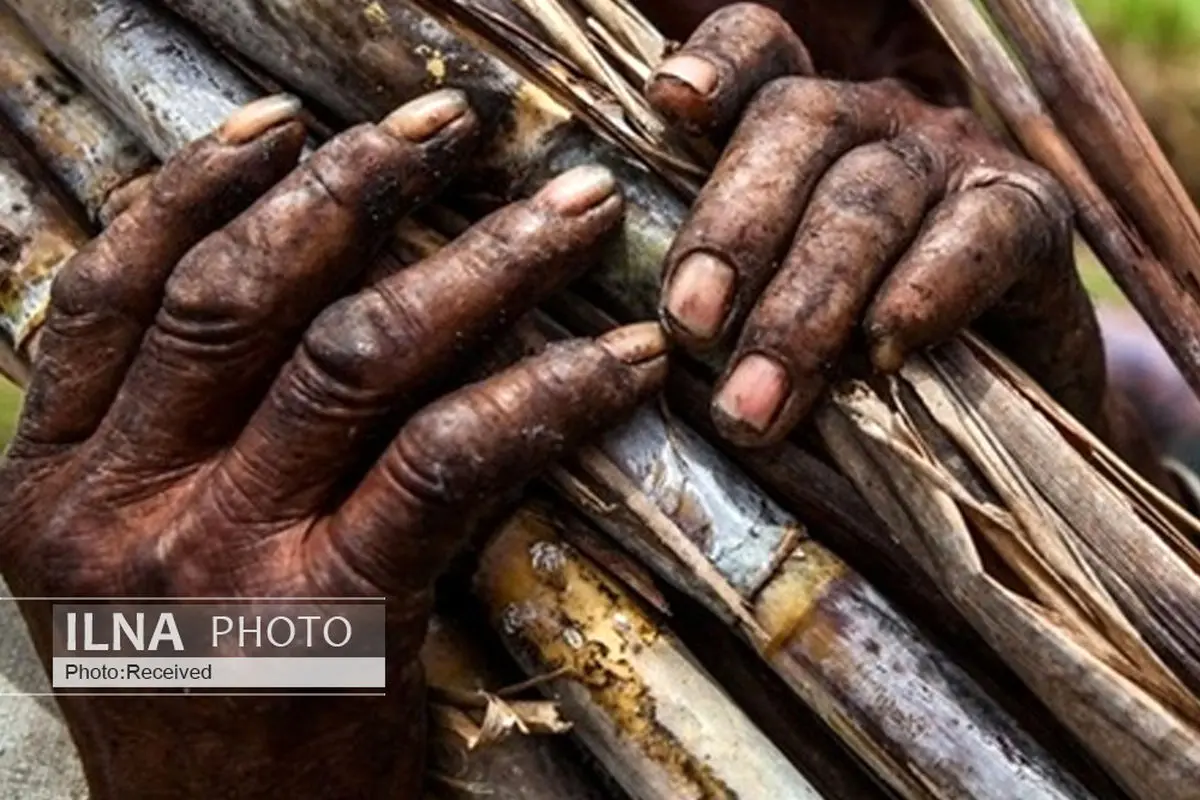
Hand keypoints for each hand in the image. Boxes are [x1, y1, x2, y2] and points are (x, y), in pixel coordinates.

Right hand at [0, 91, 664, 798]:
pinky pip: (452, 458)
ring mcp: (220, 561)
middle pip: (243, 293)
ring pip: (356, 352)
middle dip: (358, 186)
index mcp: (48, 484)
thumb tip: (295, 290)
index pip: (111, 288)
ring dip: (480, 260)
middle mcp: (116, 509)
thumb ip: (173, 440)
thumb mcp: (135, 570)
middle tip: (458, 127)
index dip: (199, 186)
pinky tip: (621, 356)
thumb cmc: (205, 700)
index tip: (292, 122)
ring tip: (569, 209)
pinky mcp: (333, 616)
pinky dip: (547, 389)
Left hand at [643, 3, 1104, 446]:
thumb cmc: (846, 360)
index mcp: (797, 127)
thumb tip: (638, 336)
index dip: (717, 65)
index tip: (670, 103)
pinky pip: (977, 234)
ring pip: (868, 194)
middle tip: (691, 329)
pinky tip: (883, 350)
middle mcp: (874, 119)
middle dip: (733, 231)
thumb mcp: (763, 319)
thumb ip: (715, 296)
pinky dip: (924, 293)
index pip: (759, 51)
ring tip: (756, 400)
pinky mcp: (1032, 214)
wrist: (992, 408)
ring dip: (806, 301)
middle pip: (796, 124)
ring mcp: (954, 158)